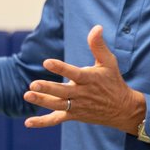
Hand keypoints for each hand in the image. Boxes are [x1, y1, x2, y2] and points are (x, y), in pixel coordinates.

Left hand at [22, 25, 144, 132]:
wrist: (123, 109)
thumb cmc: (113, 81)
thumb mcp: (108, 62)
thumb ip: (98, 45)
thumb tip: (96, 27)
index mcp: (89, 80)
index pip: (74, 74)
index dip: (61, 68)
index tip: (47, 62)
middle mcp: (82, 94)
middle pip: (62, 92)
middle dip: (48, 89)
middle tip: (33, 85)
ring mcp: (77, 106)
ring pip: (57, 105)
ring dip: (42, 102)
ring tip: (27, 95)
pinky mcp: (74, 115)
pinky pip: (56, 120)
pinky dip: (43, 122)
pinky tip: (28, 122)